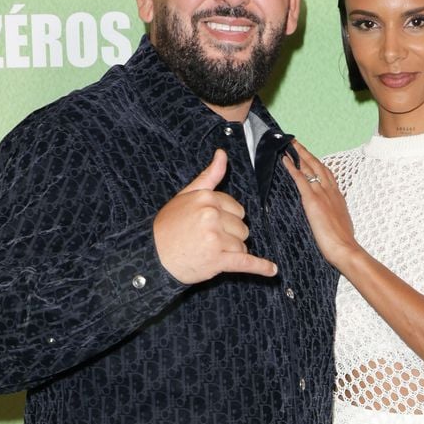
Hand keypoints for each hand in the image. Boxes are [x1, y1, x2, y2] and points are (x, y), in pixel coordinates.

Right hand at [153, 149, 276, 283]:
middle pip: (242, 227)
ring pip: (242, 245)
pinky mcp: (218, 260)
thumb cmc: (168, 226)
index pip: (237, 209)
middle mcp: (212, 216)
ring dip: (231, 252)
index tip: (210, 225)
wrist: (152, 256)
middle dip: (230, 236)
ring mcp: (216, 239)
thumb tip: (222, 153)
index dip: (227, 219)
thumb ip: (209, 176)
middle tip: (206, 241)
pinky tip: (272, 270)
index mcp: (207, 198)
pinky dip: (260, 267)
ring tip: (209, 252)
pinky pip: (246, 262)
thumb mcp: (185, 195)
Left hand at [283, 141, 357, 268]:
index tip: (310, 155)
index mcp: (337, 196)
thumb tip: (330, 215)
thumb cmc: (343, 241)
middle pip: (318, 165)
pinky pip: (301, 180)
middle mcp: (330, 191)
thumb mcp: (341, 222)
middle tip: (295, 142)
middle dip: (306, 153)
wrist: (345, 248)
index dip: (317, 163)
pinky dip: (292, 168)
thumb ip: (334, 214)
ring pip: (309, 168)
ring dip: (298, 155)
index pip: (326, 174)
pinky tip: (285, 161)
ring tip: (289, 146)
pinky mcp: (313, 201)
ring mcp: (322, 194)